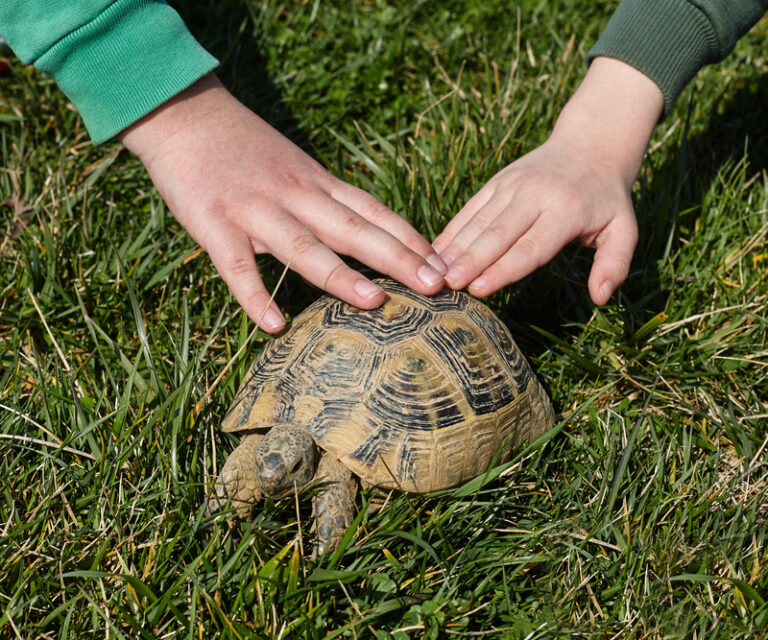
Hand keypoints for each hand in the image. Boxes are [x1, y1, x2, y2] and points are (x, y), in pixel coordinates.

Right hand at [119, 74, 445, 331]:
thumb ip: (329, 199)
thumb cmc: (244, 146)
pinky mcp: (214, 224)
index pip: (375, 213)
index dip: (411, 240)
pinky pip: (236, 265)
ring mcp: (255, 210)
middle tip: (436, 286)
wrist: (184, 113)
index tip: (444, 266)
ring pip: (304, 246)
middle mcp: (296, 196)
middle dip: (398, 259)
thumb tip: (368, 233)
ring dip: (340, 275)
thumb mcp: (297, 166)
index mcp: (318, 184)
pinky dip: (255, 295)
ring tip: (375, 302)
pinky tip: (274, 324)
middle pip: (354, 230)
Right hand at [433, 58, 663, 304]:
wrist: (591, 144)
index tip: (478, 289)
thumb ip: (615, 264)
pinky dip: (452, 231)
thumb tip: (600, 297)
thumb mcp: (624, 229)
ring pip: (478, 222)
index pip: (530, 247)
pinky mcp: (497, 182)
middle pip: (497, 235)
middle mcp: (534, 196)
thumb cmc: (606, 198)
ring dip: (455, 249)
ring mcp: (512, 185)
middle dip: (470, 261)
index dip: (503, 270)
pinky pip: (471, 209)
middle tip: (447, 285)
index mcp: (566, 211)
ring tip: (434, 273)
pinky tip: (435, 251)